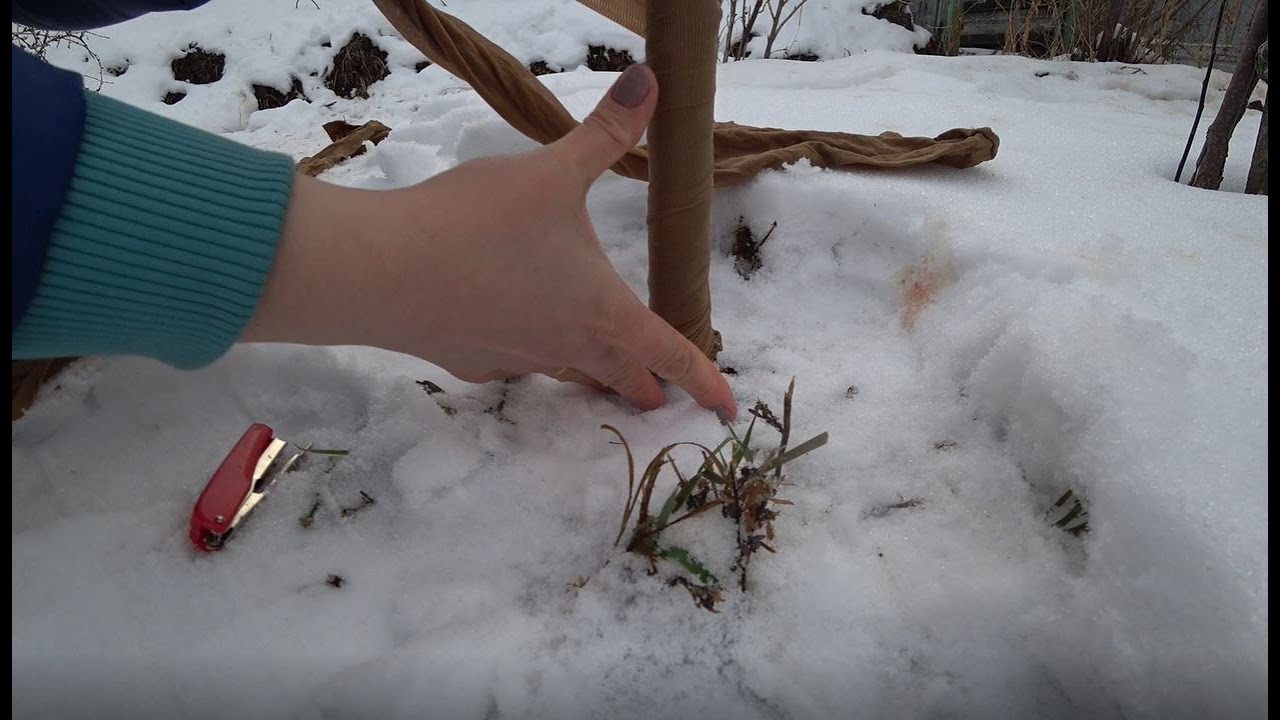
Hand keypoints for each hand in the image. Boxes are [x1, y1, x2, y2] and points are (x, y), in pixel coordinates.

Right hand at [242, 64, 736, 418]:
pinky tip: (510, 338)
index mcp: (602, 309)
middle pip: (620, 377)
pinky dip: (525, 356)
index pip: (670, 353)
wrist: (383, 270)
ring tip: (595, 377)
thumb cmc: (479, 222)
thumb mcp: (552, 169)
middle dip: (645, 387)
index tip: (729, 410)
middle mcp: (567, 345)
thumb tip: (653, 79)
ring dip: (589, 376)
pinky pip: (512, 364)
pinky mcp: (470, 362)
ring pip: (567, 374)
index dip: (705, 381)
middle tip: (657, 397)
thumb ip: (605, 132)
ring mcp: (516, 360)